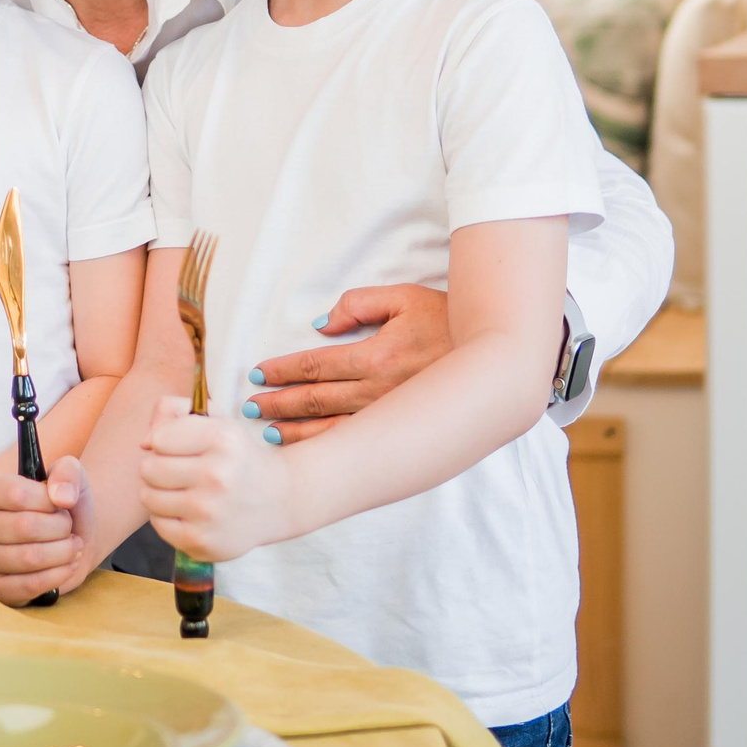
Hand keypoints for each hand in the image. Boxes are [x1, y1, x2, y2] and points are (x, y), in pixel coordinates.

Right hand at [0, 457, 94, 605]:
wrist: (73, 538)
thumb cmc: (64, 505)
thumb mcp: (71, 476)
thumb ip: (67, 473)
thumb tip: (62, 497)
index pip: (16, 494)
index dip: (48, 501)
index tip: (61, 503)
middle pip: (24, 527)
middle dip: (60, 528)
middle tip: (69, 528)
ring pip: (29, 558)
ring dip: (63, 552)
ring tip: (73, 546)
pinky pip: (29, 585)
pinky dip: (58, 575)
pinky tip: (68, 565)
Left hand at [140, 395, 288, 563]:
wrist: (275, 500)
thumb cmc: (235, 456)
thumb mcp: (215, 420)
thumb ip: (173, 411)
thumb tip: (144, 442)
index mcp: (222, 439)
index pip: (159, 439)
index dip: (163, 441)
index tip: (180, 446)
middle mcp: (217, 476)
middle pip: (148, 468)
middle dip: (157, 467)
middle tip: (179, 470)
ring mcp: (209, 513)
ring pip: (148, 497)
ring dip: (158, 492)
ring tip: (182, 490)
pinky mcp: (201, 542)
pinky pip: (157, 524)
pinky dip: (166, 517)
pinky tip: (187, 511)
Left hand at [244, 283, 450, 443]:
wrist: (495, 356)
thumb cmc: (448, 320)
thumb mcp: (404, 297)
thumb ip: (358, 304)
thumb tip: (320, 323)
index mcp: (374, 356)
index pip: (315, 365)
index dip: (282, 370)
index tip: (257, 375)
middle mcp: (377, 391)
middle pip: (315, 399)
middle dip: (279, 402)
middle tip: (250, 405)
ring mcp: (388, 414)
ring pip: (331, 427)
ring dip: (295, 429)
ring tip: (267, 429)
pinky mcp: (400, 426)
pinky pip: (355, 441)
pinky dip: (326, 446)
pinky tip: (307, 449)